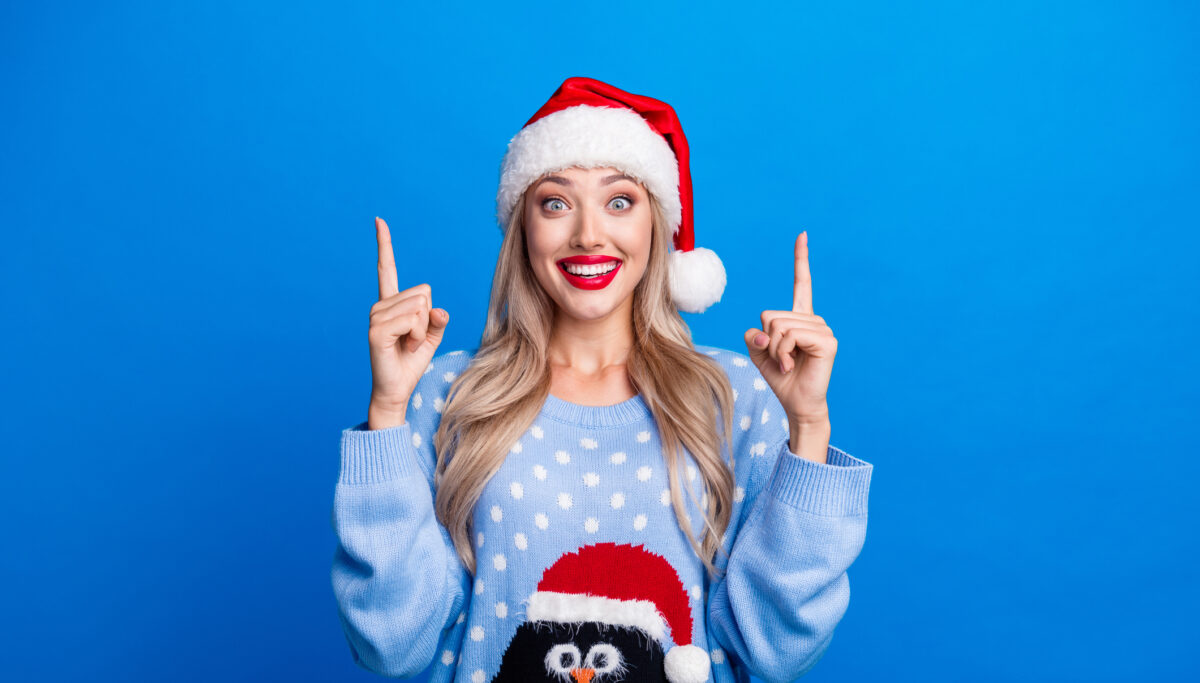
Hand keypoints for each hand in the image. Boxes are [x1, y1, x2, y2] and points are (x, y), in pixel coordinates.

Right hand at [367, 217, 449, 425]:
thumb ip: (437, 319)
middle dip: (428, 319)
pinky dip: (417, 337)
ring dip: (422, 331)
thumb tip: (438, 310)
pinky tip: (404, 347)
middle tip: (413, 339)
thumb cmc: (412, 362)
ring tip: (407, 345)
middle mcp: (381, 305)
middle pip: (424, 293)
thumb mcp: (432, 337)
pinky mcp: (376, 330)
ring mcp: (376, 316)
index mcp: (392, 303)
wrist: (397, 389)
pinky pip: (412, 321)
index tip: (378, 220)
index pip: (388, 268)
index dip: (385, 245)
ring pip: (420, 307)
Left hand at [743, 231, 835, 425]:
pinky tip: (791, 365)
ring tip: (786, 363)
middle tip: (779, 359)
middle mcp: (813, 319)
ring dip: (774, 350)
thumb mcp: (758, 352)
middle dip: (767, 340)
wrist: (796, 402)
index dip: (801, 259)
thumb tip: (764, 331)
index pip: (802, 283)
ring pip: (779, 326)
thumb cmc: (779, 377)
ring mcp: (822, 329)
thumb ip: (754, 334)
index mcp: (799, 317)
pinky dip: (782, 353)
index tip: (802, 234)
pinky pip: (790, 336)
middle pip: (770, 315)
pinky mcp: (827, 341)